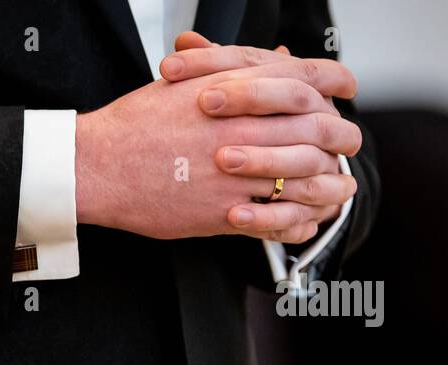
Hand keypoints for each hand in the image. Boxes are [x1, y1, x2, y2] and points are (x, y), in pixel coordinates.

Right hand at [76, 40, 359, 241]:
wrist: (99, 166)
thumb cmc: (132, 126)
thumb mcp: (183, 81)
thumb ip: (227, 70)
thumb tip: (261, 61)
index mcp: (237, 93)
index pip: (306, 79)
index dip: (334, 82)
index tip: (345, 88)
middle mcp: (245, 131)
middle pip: (318, 131)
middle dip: (340, 137)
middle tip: (347, 142)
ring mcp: (238, 175)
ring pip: (305, 178)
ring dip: (327, 183)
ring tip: (337, 186)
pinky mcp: (225, 214)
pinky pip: (277, 221)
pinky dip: (297, 221)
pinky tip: (304, 219)